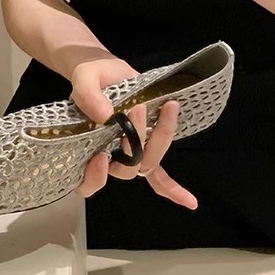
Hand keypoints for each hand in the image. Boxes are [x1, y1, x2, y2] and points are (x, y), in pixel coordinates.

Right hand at [69, 57, 198, 209]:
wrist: (105, 71)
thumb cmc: (90, 79)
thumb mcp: (84, 80)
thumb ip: (87, 95)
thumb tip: (106, 115)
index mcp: (86, 149)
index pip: (86, 182)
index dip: (94, 177)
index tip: (100, 156)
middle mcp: (107, 158)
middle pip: (125, 169)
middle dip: (134, 141)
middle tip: (136, 107)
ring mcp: (129, 155)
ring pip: (147, 164)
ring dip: (160, 140)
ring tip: (167, 106)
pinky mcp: (146, 148)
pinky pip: (159, 175)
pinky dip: (172, 188)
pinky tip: (190, 203)